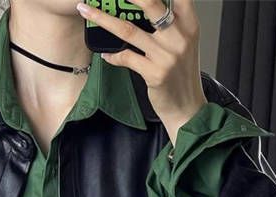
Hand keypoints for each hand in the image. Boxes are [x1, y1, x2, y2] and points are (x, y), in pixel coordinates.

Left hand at [75, 0, 207, 146]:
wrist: (187, 107)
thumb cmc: (182, 75)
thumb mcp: (183, 43)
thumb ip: (171, 23)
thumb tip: (143, 5)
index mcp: (189, 24)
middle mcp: (180, 37)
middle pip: (150, 4)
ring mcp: (166, 56)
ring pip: (128, 30)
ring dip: (102, 19)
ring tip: (86, 11)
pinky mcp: (155, 73)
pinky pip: (126, 58)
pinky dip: (112, 56)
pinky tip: (105, 55)